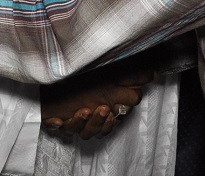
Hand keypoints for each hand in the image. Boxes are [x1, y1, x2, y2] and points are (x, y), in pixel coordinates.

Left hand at [40, 55, 154, 139]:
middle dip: (98, 122)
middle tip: (101, 109)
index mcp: (100, 113)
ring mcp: (70, 120)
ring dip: (81, 123)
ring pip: (77, 131)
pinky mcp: (53, 118)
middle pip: (94, 131)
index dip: (110, 121)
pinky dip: (56, 125)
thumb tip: (151, 74)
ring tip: (83, 110)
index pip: (108, 124)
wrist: (60, 77)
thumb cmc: (89, 78)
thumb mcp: (110, 74)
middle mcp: (86, 120)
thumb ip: (131, 77)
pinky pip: (53, 127)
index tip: (112, 112)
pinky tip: (58, 120)